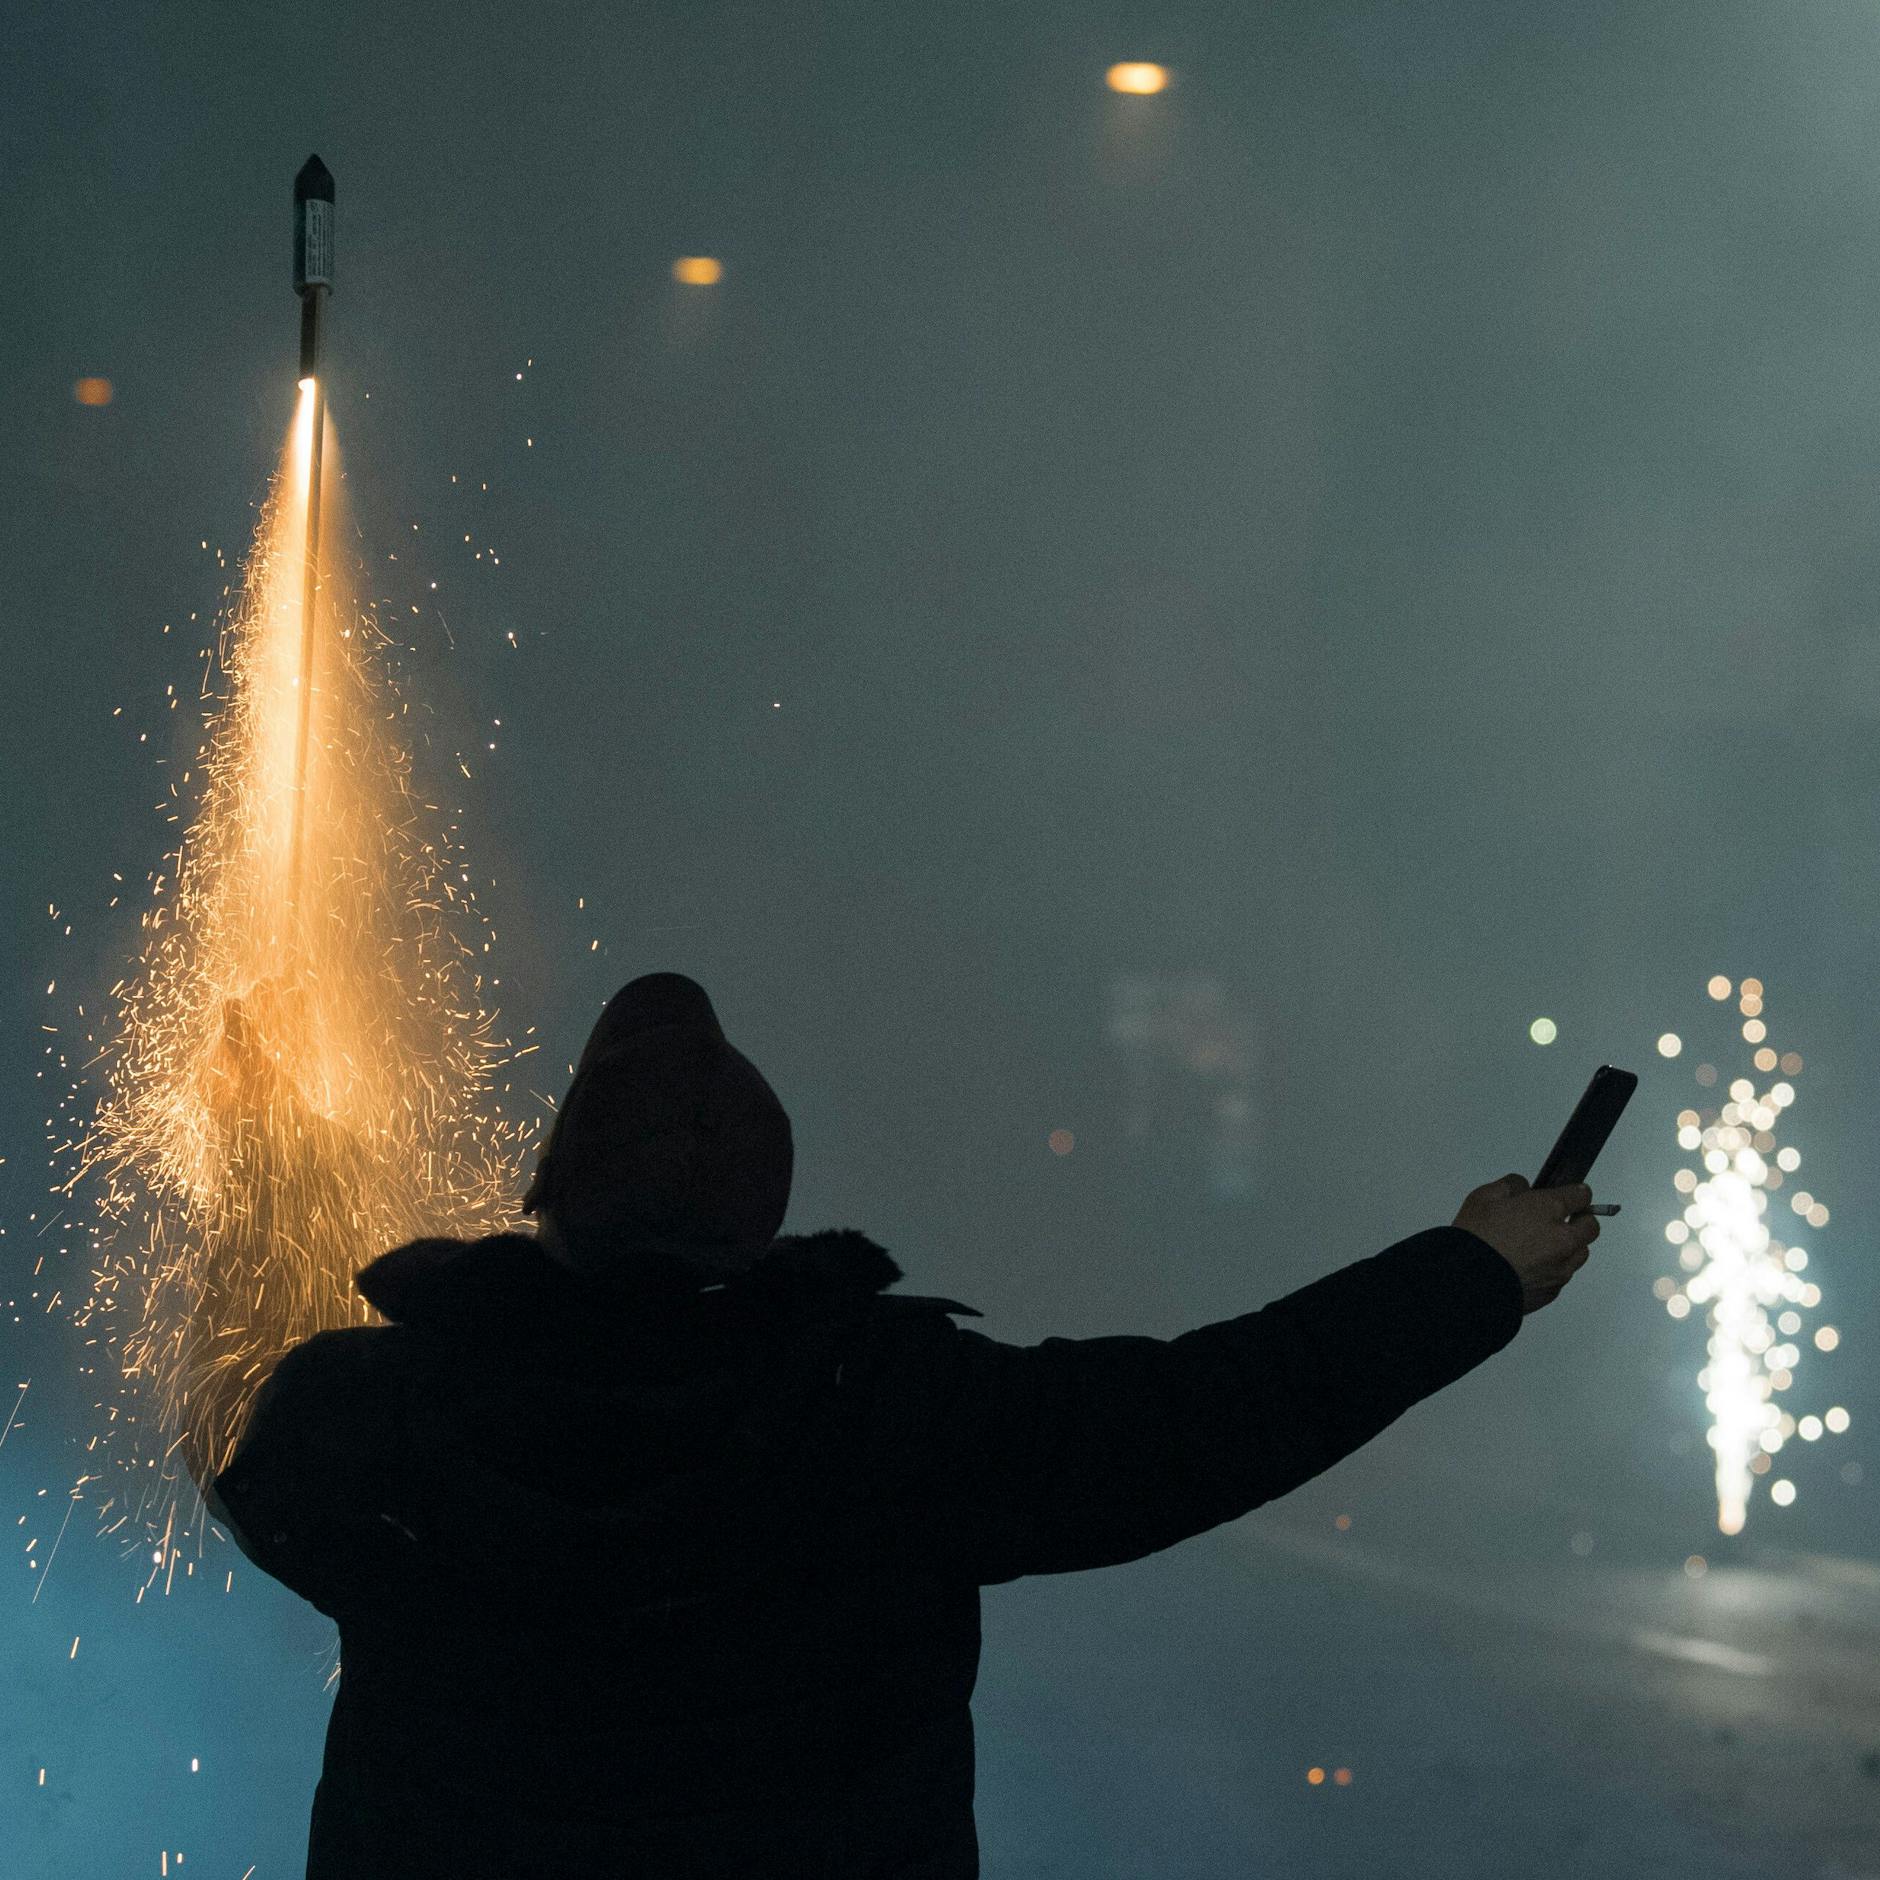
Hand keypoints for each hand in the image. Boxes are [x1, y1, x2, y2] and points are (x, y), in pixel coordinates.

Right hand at [1453, 1173, 1600, 1314]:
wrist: (1468, 1282)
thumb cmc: (1476, 1238)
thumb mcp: (1484, 1196)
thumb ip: (1510, 1186)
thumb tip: (1522, 1189)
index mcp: (1549, 1209)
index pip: (1581, 1196)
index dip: (1576, 1193)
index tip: (1572, 1194)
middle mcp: (1563, 1239)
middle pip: (1591, 1227)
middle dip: (1581, 1221)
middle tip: (1562, 1220)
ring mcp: (1560, 1268)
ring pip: (1580, 1254)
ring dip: (1570, 1247)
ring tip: (1544, 1247)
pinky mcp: (1552, 1291)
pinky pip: (1562, 1276)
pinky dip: (1553, 1269)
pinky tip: (1531, 1267)